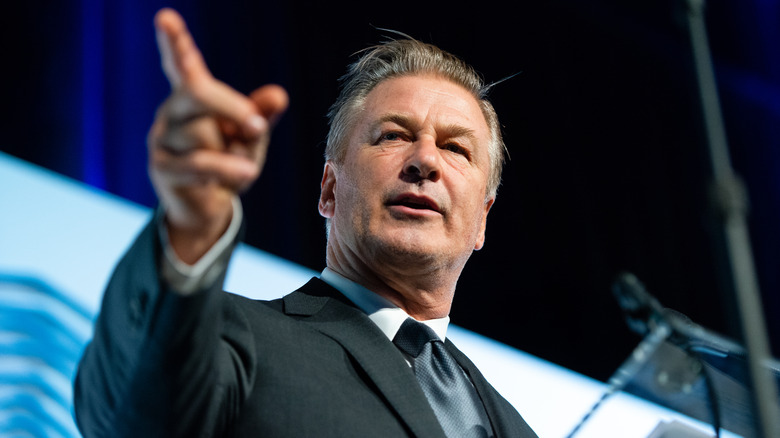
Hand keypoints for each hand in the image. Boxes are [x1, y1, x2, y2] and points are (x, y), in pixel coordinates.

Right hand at [148, 8, 287, 262]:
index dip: (175, 41)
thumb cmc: (230, 162)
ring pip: (201, 134)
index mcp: (193, 96)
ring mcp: (163, 138)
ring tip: (244, 169)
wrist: (210, 207)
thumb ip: (260, 115)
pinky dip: (226, 169)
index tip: (165, 17)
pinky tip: (245, 174)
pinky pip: (198, 164)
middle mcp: (173, 111)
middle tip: (256, 124)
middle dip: (229, 106)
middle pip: (195, 91)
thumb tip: (279, 96)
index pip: (182, 63)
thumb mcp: (250, 137)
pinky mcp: (162, 167)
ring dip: (232, 152)